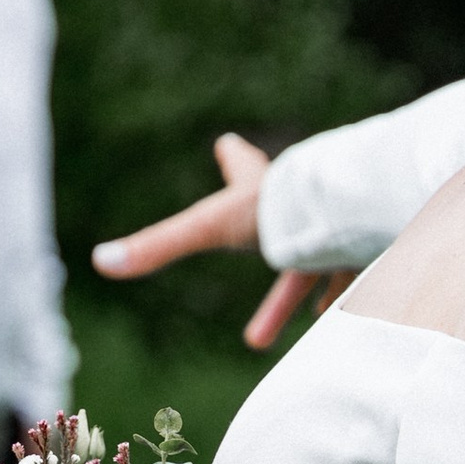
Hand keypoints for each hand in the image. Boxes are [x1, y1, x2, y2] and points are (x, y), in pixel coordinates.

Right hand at [90, 133, 352, 350]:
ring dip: (316, 280)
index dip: (234, 160)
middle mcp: (302, 203)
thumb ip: (158, 246)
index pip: (243, 169)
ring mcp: (336, 224)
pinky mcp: (364, 246)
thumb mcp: (206, 230)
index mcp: (262, 192)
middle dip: (274, 231)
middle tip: (270, 244)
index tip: (229, 144)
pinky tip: (338, 319)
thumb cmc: (273, 214)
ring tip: (318, 313)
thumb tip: (100, 260)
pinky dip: (347, 296)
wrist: (343, 209)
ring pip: (325, 252)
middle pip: (285, 214)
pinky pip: (357, 275)